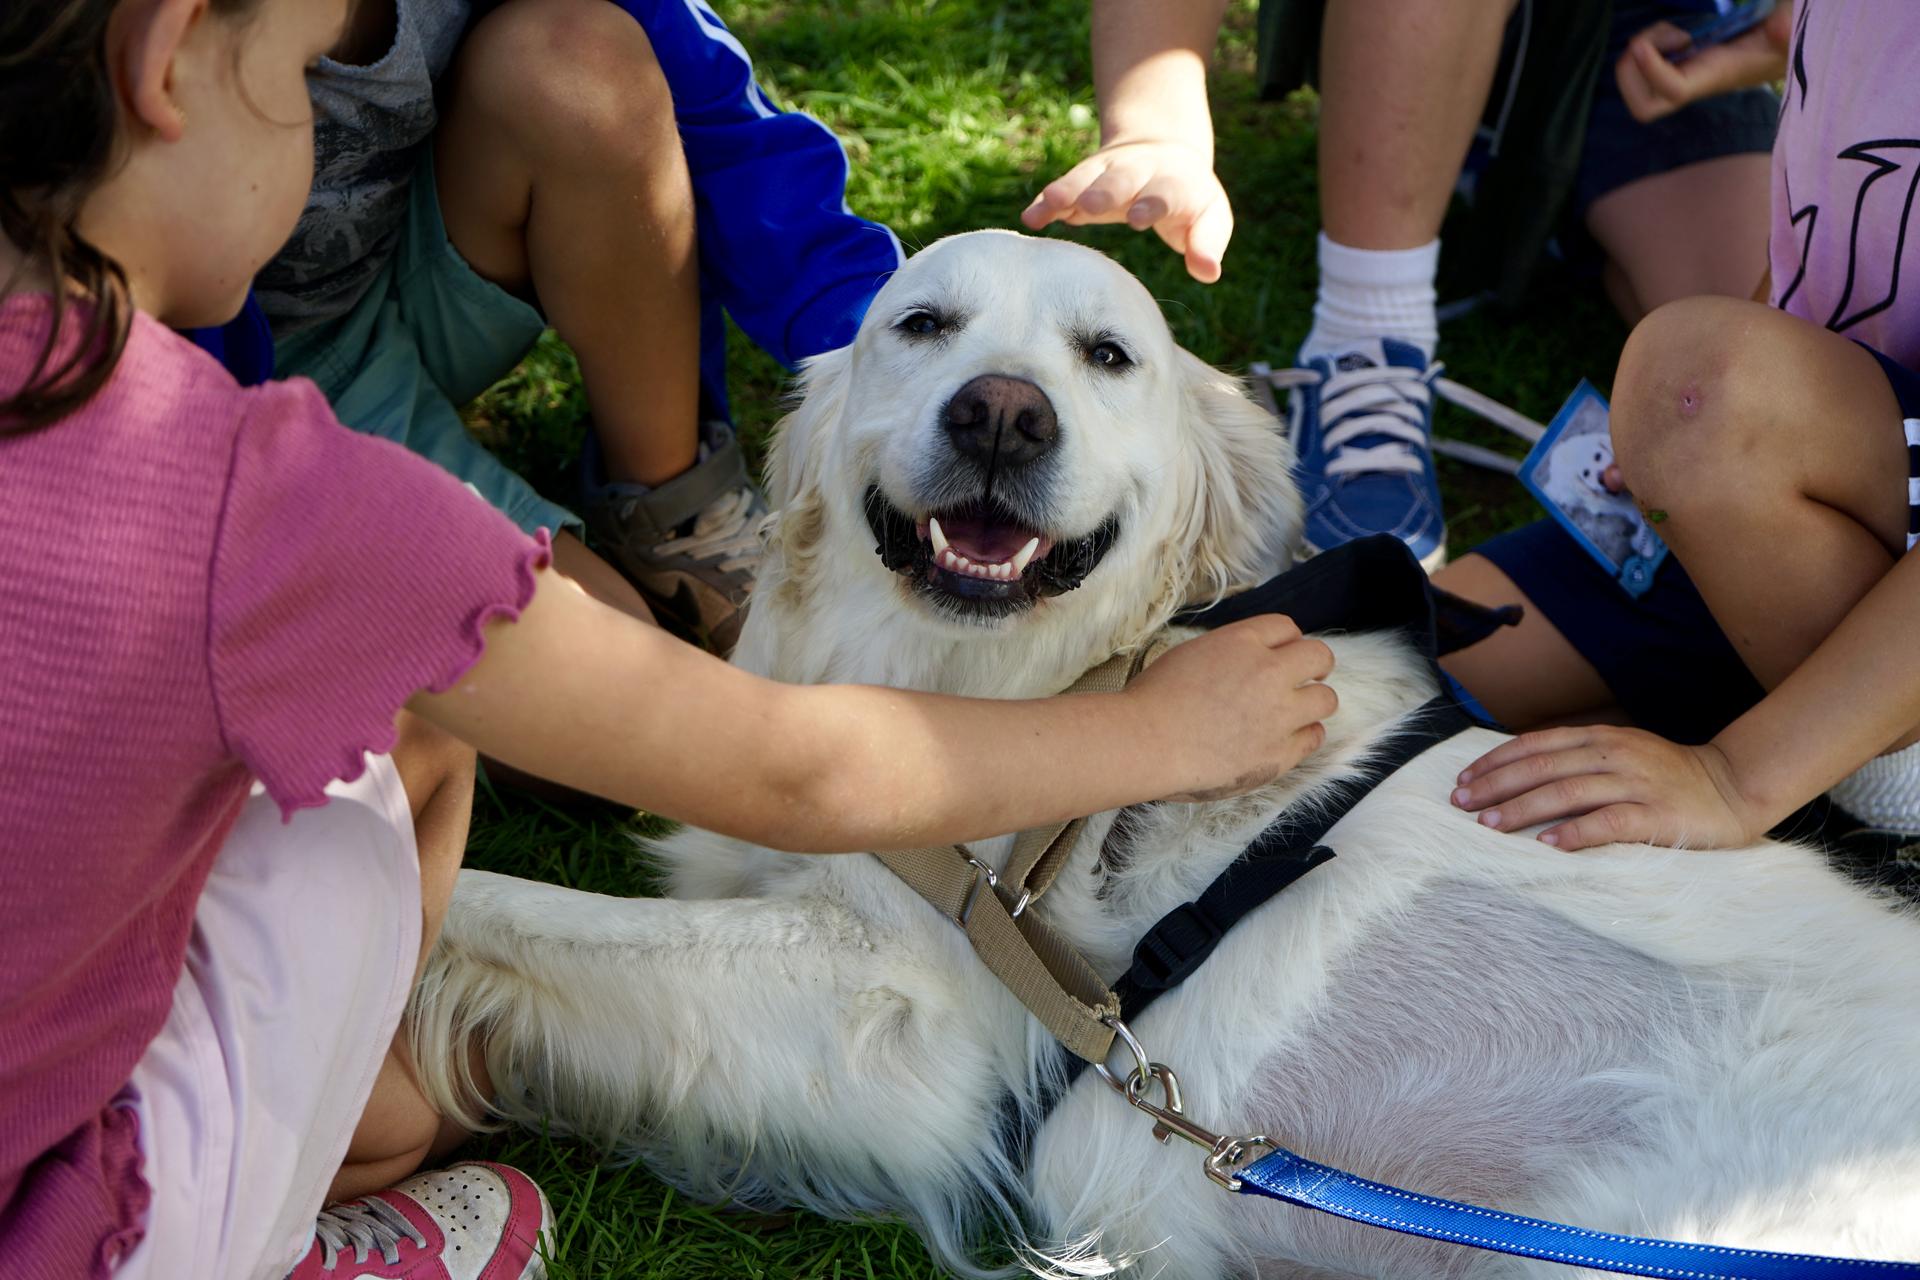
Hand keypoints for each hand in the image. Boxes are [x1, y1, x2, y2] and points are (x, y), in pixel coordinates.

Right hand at [1022, 139, 1233, 282]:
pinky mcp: (1083, 181)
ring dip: (1069, 190)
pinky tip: (1032, 218)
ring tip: (1051, 204)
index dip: (1151, 202)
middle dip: (1107, 190)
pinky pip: (1062, 190)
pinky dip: (1047, 203)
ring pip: (1086, 178)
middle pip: (1121, 179)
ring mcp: (1107, 172)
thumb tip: (1209, 271)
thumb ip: (1208, 242)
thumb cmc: (1189, 198)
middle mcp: (1138, 171)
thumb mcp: (1210, 216)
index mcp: (1174, 181)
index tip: (1139, 218)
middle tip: (1093, 204)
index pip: (1164, 191)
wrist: (1162, 151)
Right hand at [1127, 615, 1336, 800]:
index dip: (1286, 641)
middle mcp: (1269, 672)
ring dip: (1313, 702)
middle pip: (1318, 656)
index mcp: (1242, 642)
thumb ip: (1228, 653)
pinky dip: (1305, 735)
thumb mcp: (1191, 653)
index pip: (1286, 627)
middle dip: (1314, 665)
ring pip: (1325, 700)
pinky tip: (1288, 737)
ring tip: (1296, 712)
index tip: (1281, 654)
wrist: (1146, 742)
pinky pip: (1314, 737)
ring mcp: (1279, 714)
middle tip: (1304, 678)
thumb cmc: (1152, 700)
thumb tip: (1243, 662)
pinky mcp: (1280, 753)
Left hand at [1450, 725, 1762, 850]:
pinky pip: (1608, 823)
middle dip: (1496, 786)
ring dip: (1523, 809)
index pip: (1537, 744)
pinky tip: (1547, 845)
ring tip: (1489, 826)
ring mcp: (1636, 784)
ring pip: (1568, 792)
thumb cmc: (1668, 777)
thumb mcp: (1621, 754)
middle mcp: (1614, 755)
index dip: (1496, 761)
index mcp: (1602, 738)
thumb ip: (1579, 758)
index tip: (1464, 780)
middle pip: (1543, 767)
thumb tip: (1522, 774)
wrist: (1735, 787)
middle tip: (1461, 804)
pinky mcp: (1657, 815)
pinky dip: (1575, 833)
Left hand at [1614, 10, 1790, 124]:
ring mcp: (1677, 79)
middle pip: (1642, 107)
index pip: (1674, 91)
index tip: (1644, 45)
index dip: (1653, 72)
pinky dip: (1644, 47)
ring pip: (1634, 86)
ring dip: (1638, 52)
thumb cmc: (1779, 40)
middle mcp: (1691, 84)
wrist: (1774, 49)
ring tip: (1670, 33)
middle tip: (1654, 42)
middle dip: (1632, 71)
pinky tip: (1671, 35)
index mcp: (1714, 76)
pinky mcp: (1671, 69)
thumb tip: (1779, 28)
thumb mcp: (1787, 33)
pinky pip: (1639, 68)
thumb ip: (1786, 29)